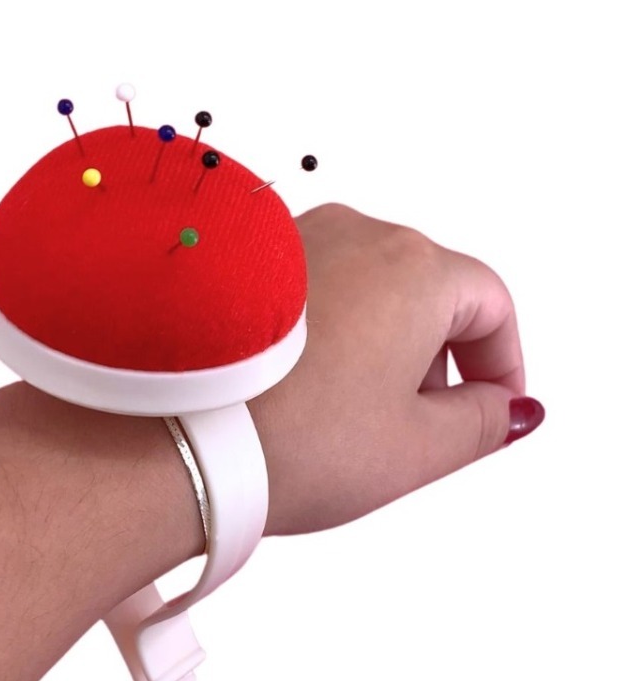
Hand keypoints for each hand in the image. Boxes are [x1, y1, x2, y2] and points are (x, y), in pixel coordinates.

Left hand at [250, 203, 542, 535]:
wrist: (171, 433)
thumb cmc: (294, 439)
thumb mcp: (415, 449)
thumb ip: (483, 422)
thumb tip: (510, 406)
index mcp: (414, 267)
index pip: (491, 302)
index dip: (502, 361)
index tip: (490, 409)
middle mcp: (358, 231)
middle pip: (430, 290)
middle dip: (441, 357)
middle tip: (419, 425)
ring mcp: (299, 237)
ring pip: (371, 286)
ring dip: (383, 343)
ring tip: (350, 411)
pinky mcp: (251, 258)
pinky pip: (318, 285)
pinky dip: (332, 328)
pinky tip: (303, 384)